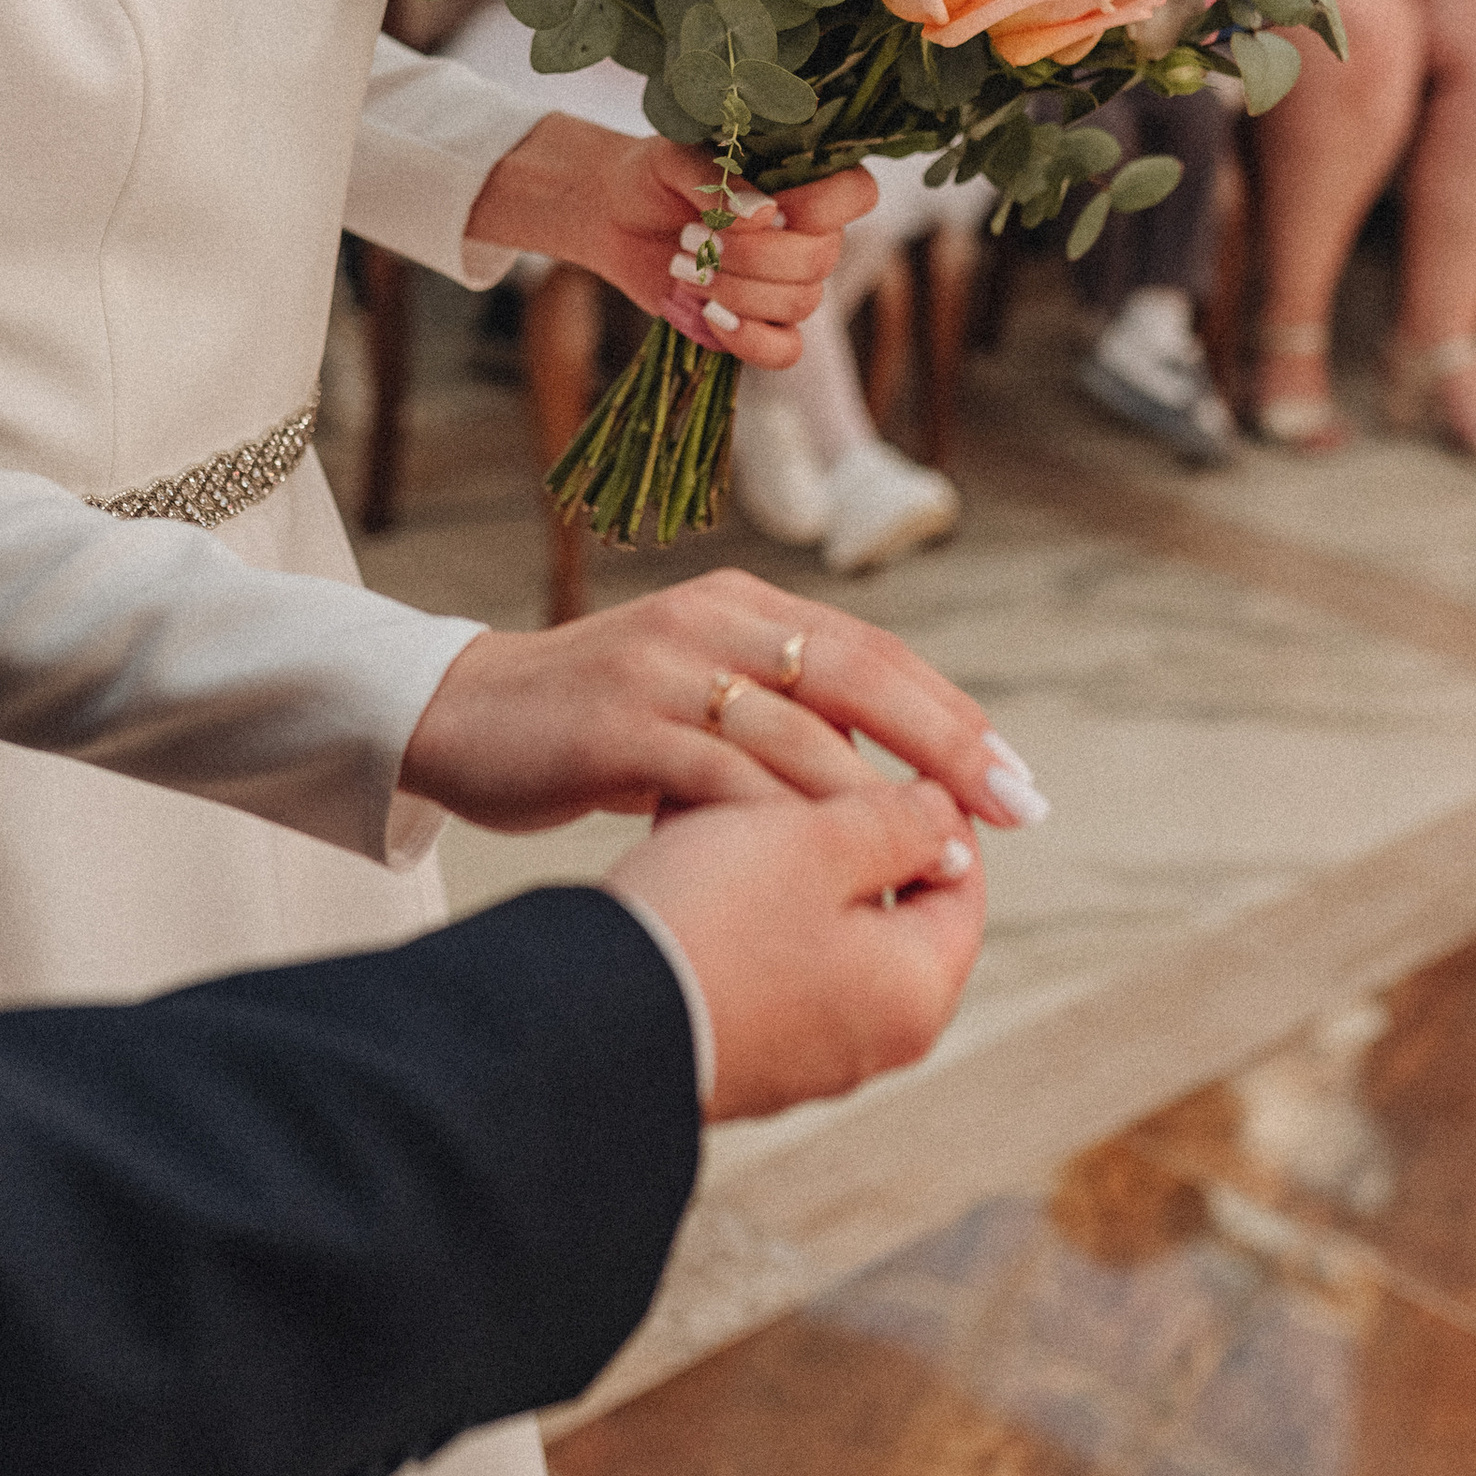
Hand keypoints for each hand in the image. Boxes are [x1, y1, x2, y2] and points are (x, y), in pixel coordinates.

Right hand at [400, 566, 1045, 833]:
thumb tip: (887, 770)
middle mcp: (711, 620)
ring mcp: (665, 668)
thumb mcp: (695, 697)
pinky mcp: (619, 724)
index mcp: (741, 605)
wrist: (460, 717)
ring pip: (798, 729)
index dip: (952, 715)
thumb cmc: (593, 725)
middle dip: (947, 745)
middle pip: (859, 675)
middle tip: (1015, 807)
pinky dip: (785, 821)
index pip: (876, 652)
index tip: (1014, 779)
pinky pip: (723, 774)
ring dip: (879, 797)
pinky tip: (830, 869)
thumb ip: (779, 712)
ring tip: (943, 852)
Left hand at [470, 114, 876, 364]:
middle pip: (820, 259)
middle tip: (689, 238)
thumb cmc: (653, 175)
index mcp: (804, 181)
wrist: (615, 215)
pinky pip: (785, 352)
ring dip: (733, 290)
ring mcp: (789, 284)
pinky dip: (749, 340)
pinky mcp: (760, 324)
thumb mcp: (674, 158)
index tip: (761, 205)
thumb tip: (765, 214)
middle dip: (748, 256)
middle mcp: (810, 234)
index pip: (856, 193)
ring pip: (800, 304)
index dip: (818, 206)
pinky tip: (710, 316)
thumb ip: (719, 179)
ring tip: (681, 267)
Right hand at [610, 779, 983, 1121]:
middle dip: (840, 824)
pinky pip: (764, 956)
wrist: (584, 1023)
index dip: (929, 800)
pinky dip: (741, 901)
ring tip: (725, 798)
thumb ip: (901, 821)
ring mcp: (807, 1053)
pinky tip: (689, 854)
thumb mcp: (820, 841)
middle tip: (789, 761)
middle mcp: (876, 1037)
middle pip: (887, 901)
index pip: (962, 877)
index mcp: (916, 989)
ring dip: (783, 856)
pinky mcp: (742, 1050)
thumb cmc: (712, 922)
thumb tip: (950, 815)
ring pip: (818, 922)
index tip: (875, 745)